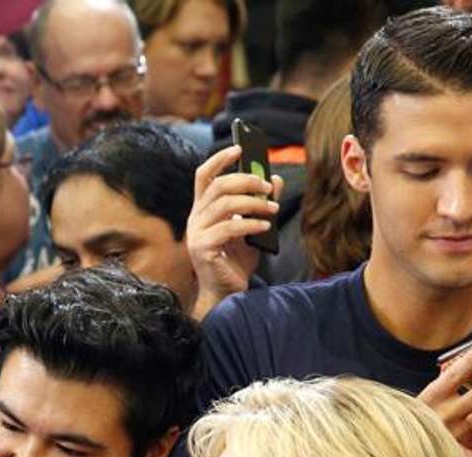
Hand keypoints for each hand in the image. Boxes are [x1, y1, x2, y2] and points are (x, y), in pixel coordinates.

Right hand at [186, 145, 281, 319]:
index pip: (204, 175)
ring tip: (272, 209)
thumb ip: (260, 205)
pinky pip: (229, 228)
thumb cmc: (236, 262)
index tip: (239, 148)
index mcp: (203, 210)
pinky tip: (265, 227)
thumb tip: (276, 179)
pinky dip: (250, 224)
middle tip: (267, 186)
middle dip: (245, 180)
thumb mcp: (253, 229)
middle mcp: (196, 218)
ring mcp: (196, 233)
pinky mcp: (202, 248)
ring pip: (224, 204)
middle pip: (217, 185)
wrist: (227, 294)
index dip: (220, 159)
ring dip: (253, 203)